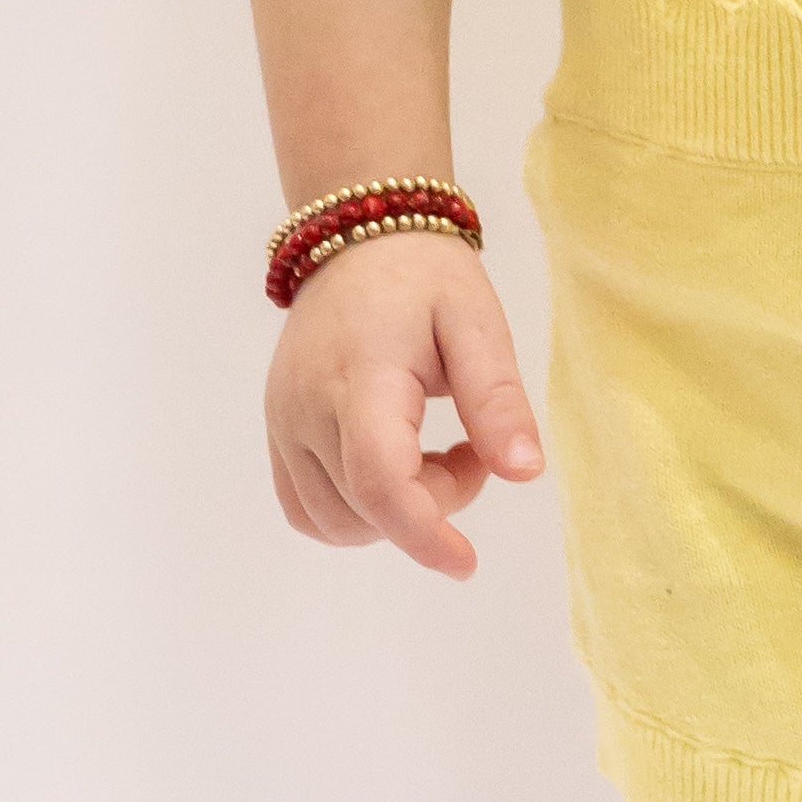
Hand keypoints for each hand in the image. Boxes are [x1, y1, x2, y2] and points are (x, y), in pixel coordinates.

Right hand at [265, 232, 542, 578]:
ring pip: (333, 520)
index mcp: (363, 376)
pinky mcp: (277, 431)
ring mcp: (283, 422)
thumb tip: (524, 472)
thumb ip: (498, 400)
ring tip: (434, 452)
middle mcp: (306, 408)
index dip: (423, 534)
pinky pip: (307, 507)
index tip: (466, 563)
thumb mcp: (478, 324)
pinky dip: (357, 512)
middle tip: (471, 448)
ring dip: (395, 513)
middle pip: (364, 508)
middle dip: (433, 505)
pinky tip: (395, 466)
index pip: (379, 480)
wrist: (358, 237)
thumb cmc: (426, 278)